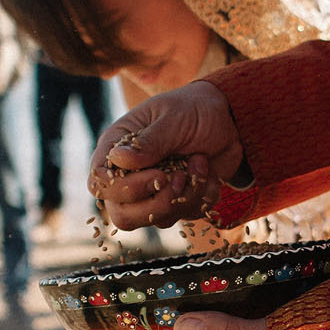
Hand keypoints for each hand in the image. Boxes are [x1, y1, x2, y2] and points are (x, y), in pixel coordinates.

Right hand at [88, 81, 244, 229]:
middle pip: (123, 214)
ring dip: (186, 197)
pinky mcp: (178, 201)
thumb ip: (149, 141)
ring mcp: (154, 192)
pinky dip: (203, 198)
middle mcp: (131, 174)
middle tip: (181, 178)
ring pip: (157, 220)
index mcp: (118, 147)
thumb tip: (117, 159)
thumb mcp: (173, 118)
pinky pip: (186, 217)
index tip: (159, 175)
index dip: (125, 189)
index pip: (101, 182)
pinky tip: (210, 173)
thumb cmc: (194, 109)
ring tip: (201, 163)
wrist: (229, 119)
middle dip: (157, 204)